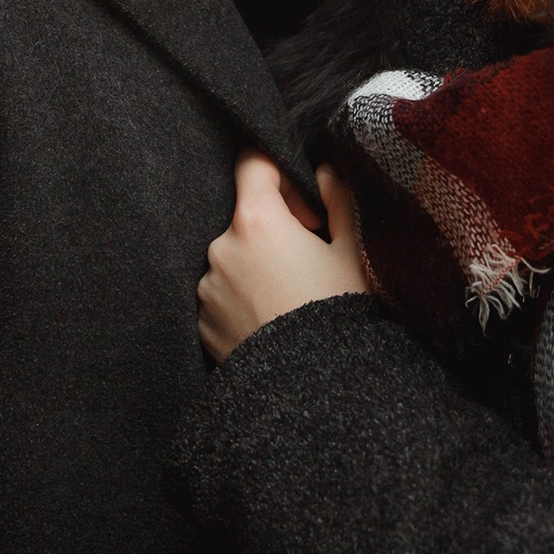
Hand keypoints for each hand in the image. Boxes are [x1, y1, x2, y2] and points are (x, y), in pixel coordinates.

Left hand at [199, 153, 365, 361]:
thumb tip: (325, 173)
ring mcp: (208, 287)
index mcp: (256, 221)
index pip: (253, 164)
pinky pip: (223, 295)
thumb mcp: (351, 254)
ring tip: (292, 296)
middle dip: (275, 227)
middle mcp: (221, 248)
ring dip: (257, 264)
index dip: (281, 173)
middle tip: (309, 256)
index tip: (305, 202)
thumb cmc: (338, 314)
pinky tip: (274, 318)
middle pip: (246, 216)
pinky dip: (244, 297)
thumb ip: (338, 201)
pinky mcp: (202, 322)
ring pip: (234, 257)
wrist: (314, 389)